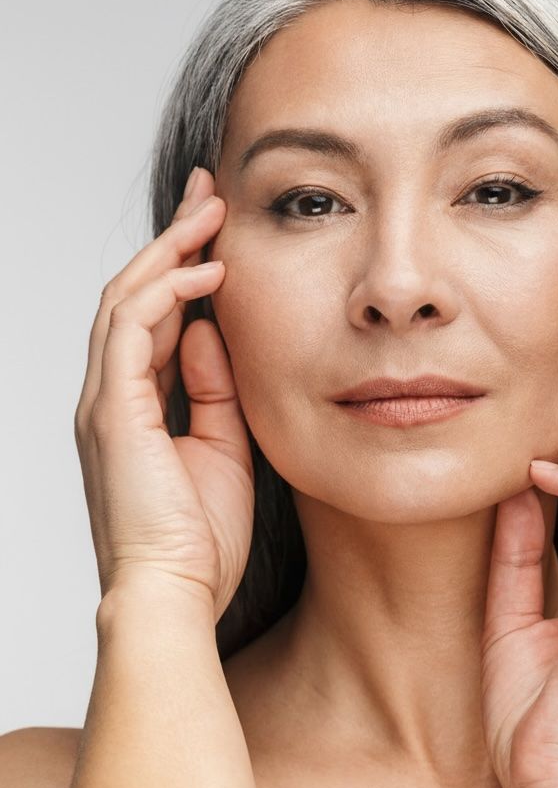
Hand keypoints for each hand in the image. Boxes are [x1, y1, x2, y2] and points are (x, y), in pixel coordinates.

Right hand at [74, 167, 253, 620]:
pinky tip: (207, 273)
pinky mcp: (112, 412)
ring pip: (125, 300)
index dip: (180, 267)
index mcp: (132, 407)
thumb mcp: (222, 447)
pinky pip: (129, 331)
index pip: (150, 318)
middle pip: (132, 294)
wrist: (176, 594)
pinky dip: (165, 294)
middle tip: (208, 193)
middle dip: (171, 239)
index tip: (216, 228)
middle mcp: (109, 397)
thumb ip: (212, 389)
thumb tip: (210, 333)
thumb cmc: (200, 539)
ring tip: (212, 212)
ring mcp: (104, 402)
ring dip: (169, 251)